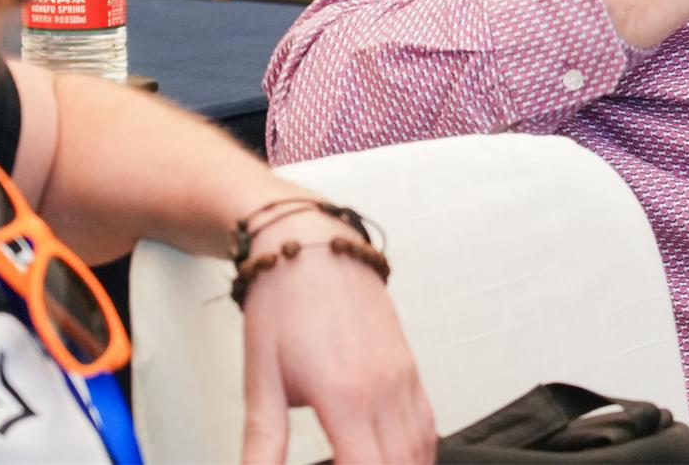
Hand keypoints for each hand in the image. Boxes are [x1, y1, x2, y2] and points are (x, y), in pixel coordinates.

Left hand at [238, 214, 435, 464]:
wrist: (311, 245)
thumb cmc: (284, 305)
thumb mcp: (261, 381)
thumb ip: (262, 444)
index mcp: (346, 396)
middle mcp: (384, 389)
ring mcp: (403, 377)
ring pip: (421, 450)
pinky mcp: (410, 367)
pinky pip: (427, 424)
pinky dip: (418, 454)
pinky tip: (399, 461)